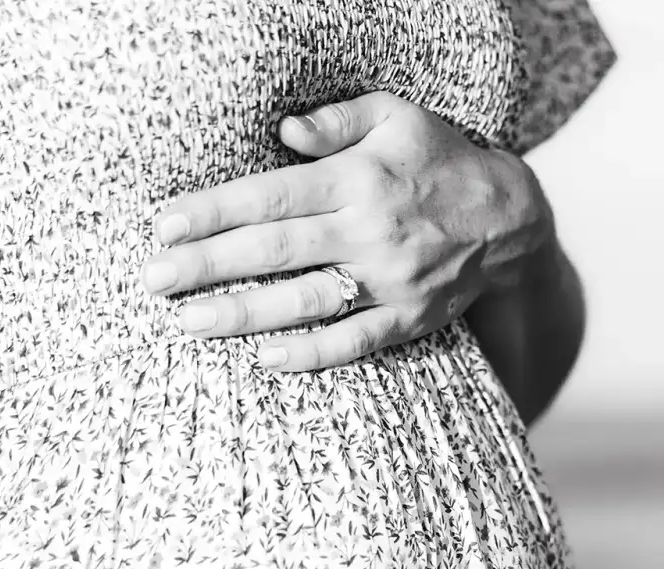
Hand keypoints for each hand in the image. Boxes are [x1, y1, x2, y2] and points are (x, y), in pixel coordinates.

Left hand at [142, 91, 557, 371]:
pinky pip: (353, 342)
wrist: (510, 219)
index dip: (214, 211)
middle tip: (153, 279)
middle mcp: (370, 231)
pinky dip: (309, 353)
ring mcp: (390, 280)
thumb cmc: (438, 160)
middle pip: (275, 249)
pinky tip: (263, 358)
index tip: (164, 224)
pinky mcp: (408, 319)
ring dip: (243, 314)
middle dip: (208, 265)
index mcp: (359, 179)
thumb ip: (338, 120)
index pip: (271, 195)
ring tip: (188, 323)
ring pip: (305, 301)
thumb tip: (284, 131)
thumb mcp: (396, 116)